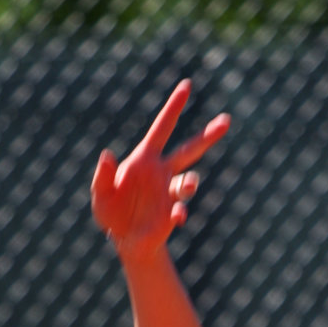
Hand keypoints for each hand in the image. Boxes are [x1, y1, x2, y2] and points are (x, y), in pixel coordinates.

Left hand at [91, 80, 230, 260]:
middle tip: (226, 121)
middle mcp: (163, 172)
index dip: (173, 107)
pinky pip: (179, 210)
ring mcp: (170, 193)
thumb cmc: (111, 213)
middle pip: (189, 149)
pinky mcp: (172, 214)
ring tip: (190, 184)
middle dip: (208, 136)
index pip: (163, 128)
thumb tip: (107, 155)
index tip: (187, 86)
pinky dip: (179, 212)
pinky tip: (177, 217)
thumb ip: (102, 176)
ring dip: (189, 182)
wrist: (125, 241)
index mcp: (146, 158)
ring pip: (187, 182)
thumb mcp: (101, 195)